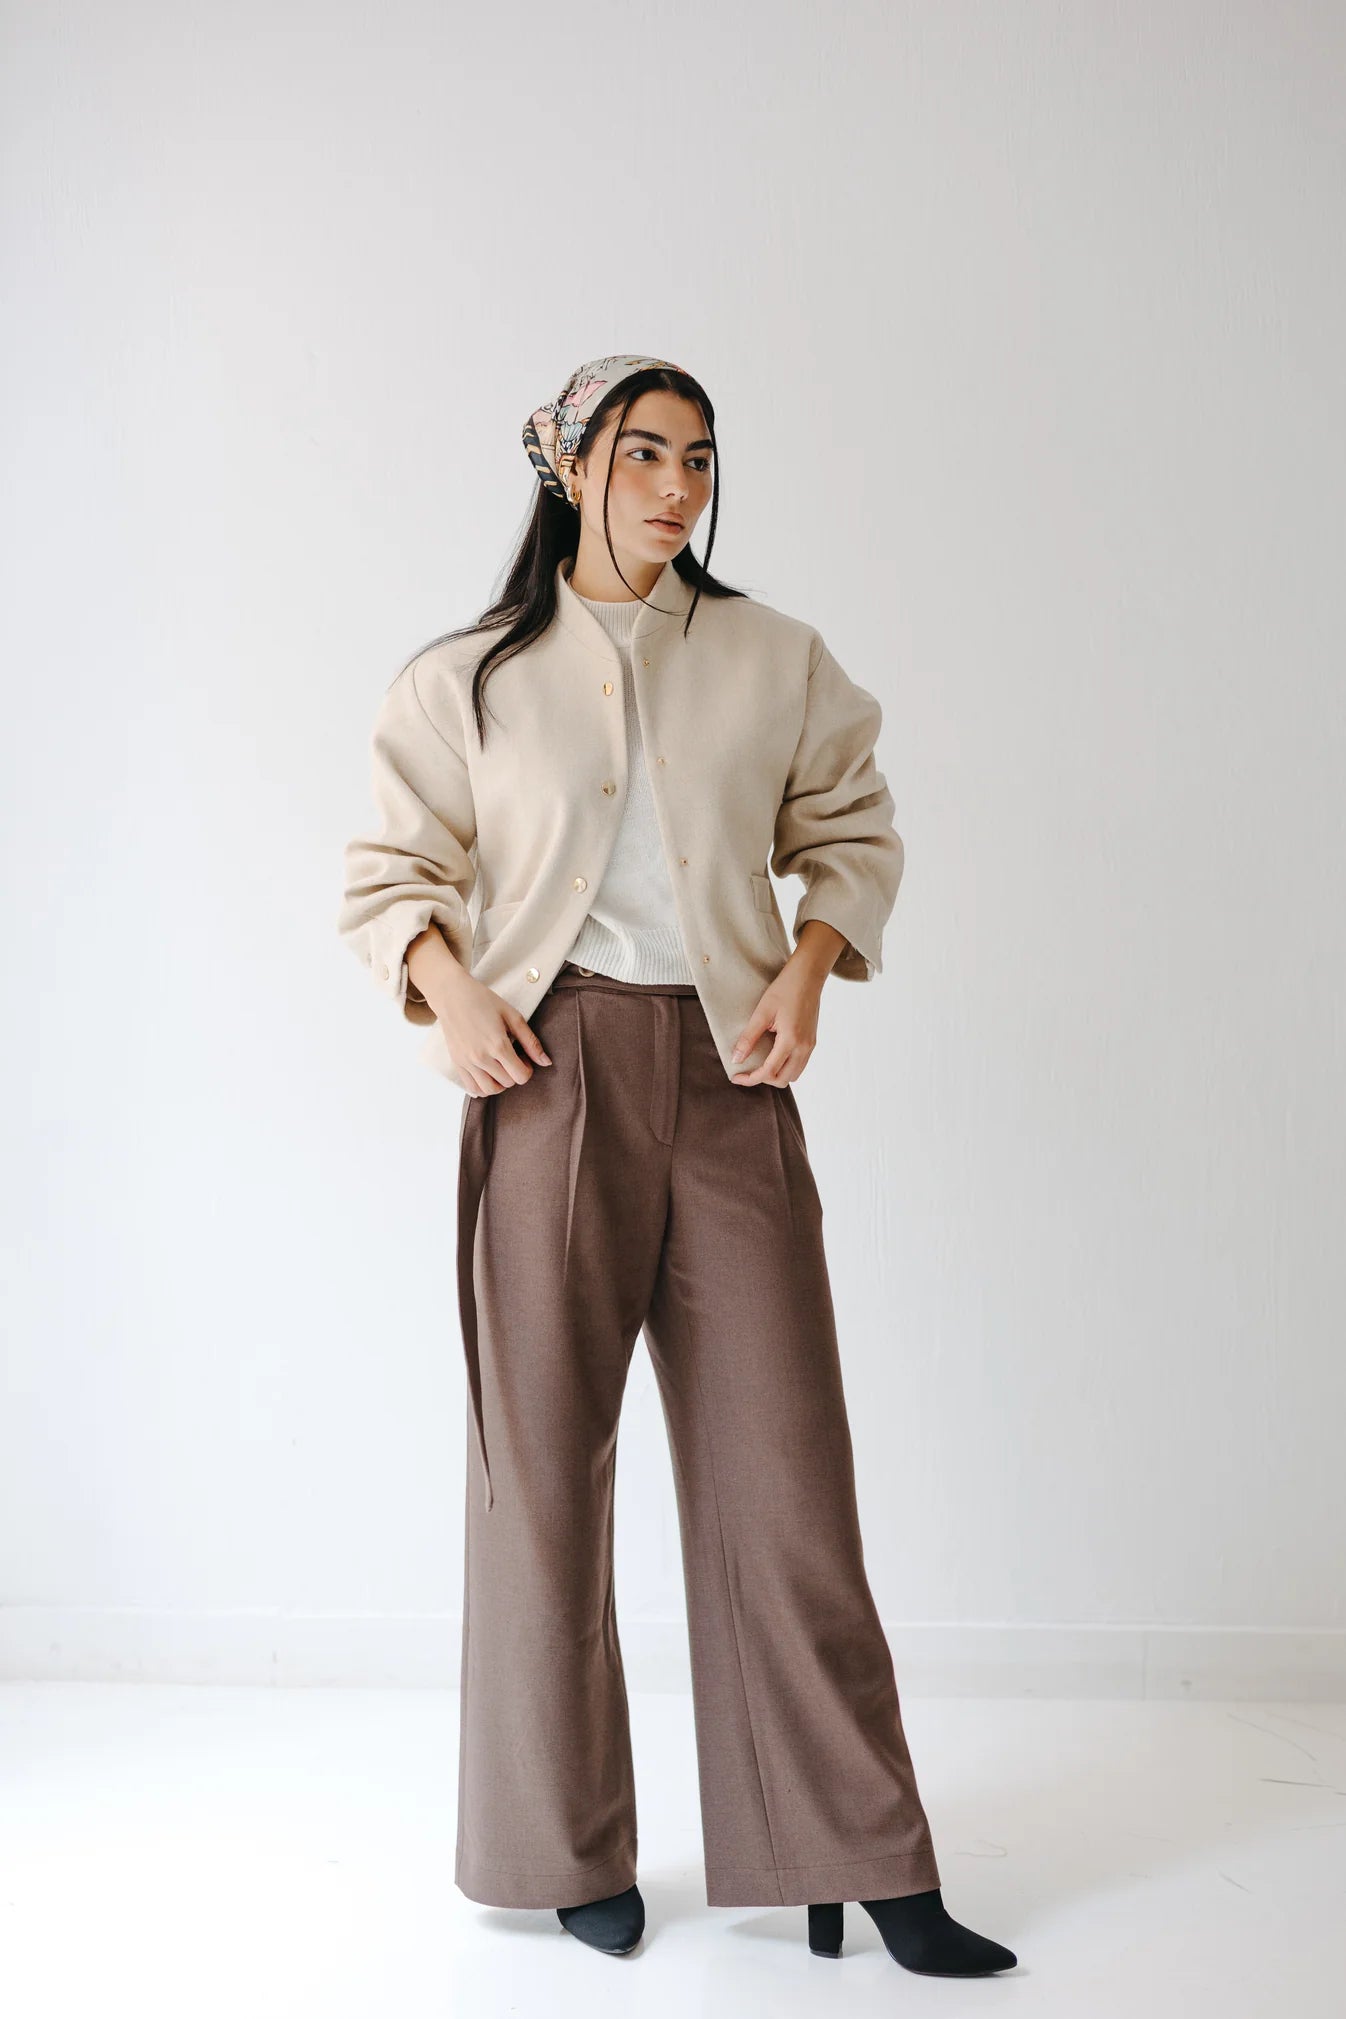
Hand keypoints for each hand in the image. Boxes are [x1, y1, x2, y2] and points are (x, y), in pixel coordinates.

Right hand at [429, 970, 551, 1096]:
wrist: (452, 995)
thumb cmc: (484, 1001)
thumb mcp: (512, 1016)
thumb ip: (531, 1041)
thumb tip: (546, 1062)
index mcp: (498, 1045)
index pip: (521, 1076)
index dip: (528, 1069)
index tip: (524, 1057)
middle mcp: (481, 1057)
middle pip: (508, 1083)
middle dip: (515, 1073)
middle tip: (512, 1057)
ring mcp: (467, 1062)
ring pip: (490, 1090)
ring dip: (500, 1083)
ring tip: (501, 1067)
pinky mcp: (457, 1063)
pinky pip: (472, 1089)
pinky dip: (483, 1087)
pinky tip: (488, 1073)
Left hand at [729, 954, 825, 1085]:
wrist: (808, 975)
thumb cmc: (785, 989)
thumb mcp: (762, 1012)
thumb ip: (749, 1038)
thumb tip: (736, 1059)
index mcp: (791, 1040)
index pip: (769, 1072)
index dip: (750, 1079)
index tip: (736, 1077)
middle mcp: (804, 1047)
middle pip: (783, 1079)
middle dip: (763, 1079)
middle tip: (747, 1070)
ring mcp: (810, 1045)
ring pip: (793, 1075)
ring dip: (776, 1075)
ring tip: (759, 1064)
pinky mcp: (812, 1041)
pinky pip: (799, 1065)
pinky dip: (785, 1067)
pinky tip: (773, 1056)